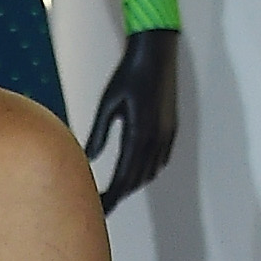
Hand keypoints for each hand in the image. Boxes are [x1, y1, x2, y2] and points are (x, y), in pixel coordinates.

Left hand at [83, 29, 179, 207]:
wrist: (156, 52)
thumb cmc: (129, 72)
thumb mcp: (108, 102)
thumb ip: (99, 133)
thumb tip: (88, 157)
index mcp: (140, 134)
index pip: (124, 177)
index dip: (111, 196)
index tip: (98, 208)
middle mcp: (157, 138)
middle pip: (136, 179)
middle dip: (119, 194)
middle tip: (100, 203)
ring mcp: (167, 134)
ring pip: (149, 172)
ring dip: (132, 184)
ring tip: (114, 191)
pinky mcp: (171, 128)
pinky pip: (159, 160)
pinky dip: (146, 171)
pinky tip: (134, 171)